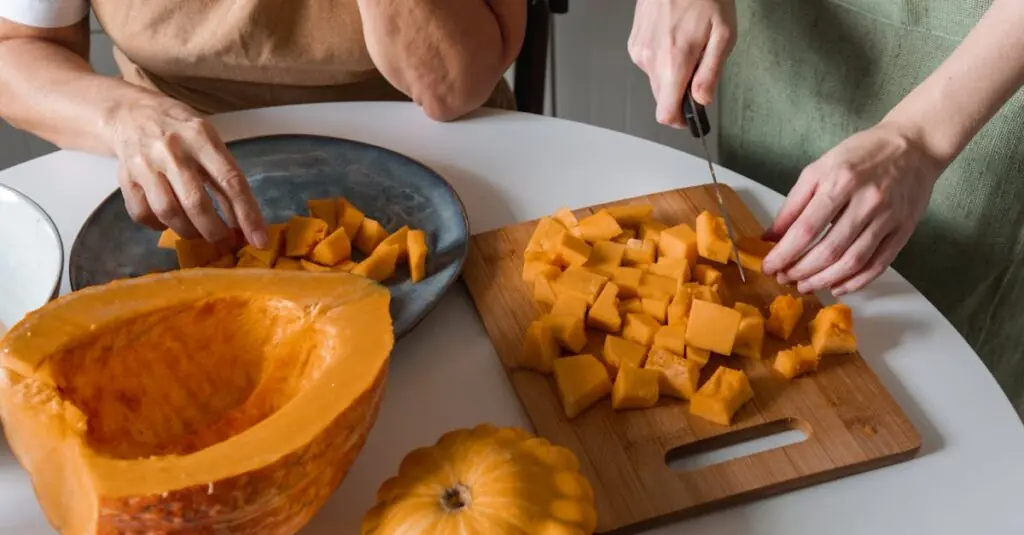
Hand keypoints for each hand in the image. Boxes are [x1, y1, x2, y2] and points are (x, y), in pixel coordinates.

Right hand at [105, 97, 267, 248]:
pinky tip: (169, 222)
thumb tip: (242, 221)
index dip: (247, 214)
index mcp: (201, 138)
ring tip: (200, 233)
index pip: (230, 181)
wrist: (130, 112)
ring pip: (168, 212)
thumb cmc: (180, 129)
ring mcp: (145, 164)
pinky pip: (142, 213)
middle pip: (196, 203)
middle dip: (215, 231)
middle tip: (226, 243)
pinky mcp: (125, 177)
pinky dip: (157, 226)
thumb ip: (224, 175)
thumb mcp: (209, 141)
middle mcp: (172, 151)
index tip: (259, 239)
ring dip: (188, 231)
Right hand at [628, 0, 735, 126]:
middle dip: (680, 94)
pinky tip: (674, 40)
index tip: (692, 118)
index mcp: (674, 60)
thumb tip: (702, 100)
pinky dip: (662, 61)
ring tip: (687, 48)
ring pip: (656, 81)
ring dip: (672, 75)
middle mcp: (651, 59)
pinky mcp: (634, 43)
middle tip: (698, 74)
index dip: (681, 121)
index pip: (666, 113)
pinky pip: (649, 65)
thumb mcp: (724, 35)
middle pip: (662, 99)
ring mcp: (639, 51)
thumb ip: (711, 73)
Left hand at [761, 122, 943, 295]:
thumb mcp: (818, 169)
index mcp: (841, 181)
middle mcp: (867, 201)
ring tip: (805, 286)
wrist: (914, 145)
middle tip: (784, 279)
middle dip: (801, 271)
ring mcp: (889, 218)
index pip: (806, 229)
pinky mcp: (905, 230)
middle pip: (829, 250)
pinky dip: (856, 282)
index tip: (769, 267)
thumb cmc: (860, 155)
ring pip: (853, 262)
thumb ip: (793, 205)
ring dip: (824, 281)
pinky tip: (837, 286)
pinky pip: (878, 265)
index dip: (785, 254)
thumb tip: (770, 237)